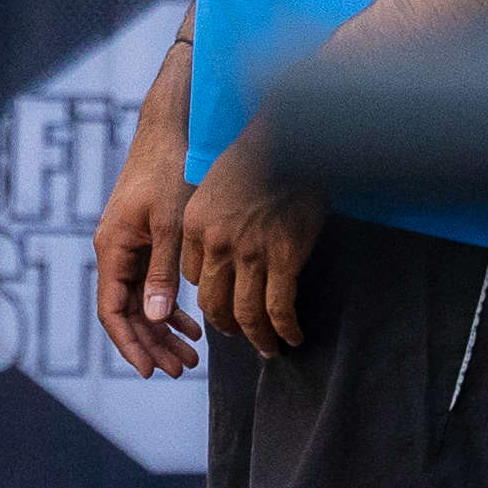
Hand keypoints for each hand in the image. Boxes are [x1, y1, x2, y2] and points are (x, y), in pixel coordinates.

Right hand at [92, 149, 201, 378]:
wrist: (170, 132)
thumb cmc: (169, 171)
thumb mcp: (169, 224)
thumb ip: (162, 273)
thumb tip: (155, 318)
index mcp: (113, 249)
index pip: (112, 311)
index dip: (129, 344)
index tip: (150, 371)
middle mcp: (115, 252)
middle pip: (128, 313)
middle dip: (153, 344)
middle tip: (182, 370)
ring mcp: (129, 248)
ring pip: (142, 303)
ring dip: (164, 330)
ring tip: (191, 356)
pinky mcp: (146, 243)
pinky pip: (153, 286)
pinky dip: (172, 307)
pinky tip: (194, 325)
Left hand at [175, 125, 326, 361]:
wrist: (290, 138)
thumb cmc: (255, 156)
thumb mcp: (213, 184)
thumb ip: (209, 221)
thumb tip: (219, 254)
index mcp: (194, 227)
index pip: (195, 278)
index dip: (211, 294)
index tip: (226, 302)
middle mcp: (216, 245)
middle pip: (214, 305)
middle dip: (227, 328)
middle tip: (242, 336)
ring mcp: (251, 255)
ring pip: (247, 314)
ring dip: (258, 339)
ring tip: (269, 349)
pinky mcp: (285, 259)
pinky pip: (279, 309)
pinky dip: (285, 330)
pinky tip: (293, 336)